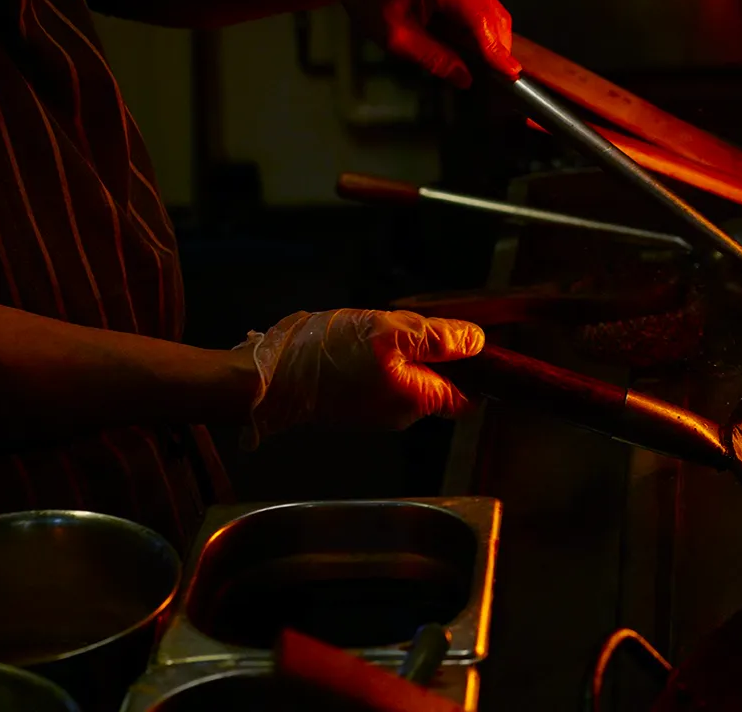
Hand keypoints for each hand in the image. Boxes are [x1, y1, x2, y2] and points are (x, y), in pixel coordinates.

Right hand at [240, 309, 482, 445]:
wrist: (264, 377)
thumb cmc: (326, 354)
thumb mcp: (390, 332)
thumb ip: (438, 339)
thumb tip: (477, 342)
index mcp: (416, 400)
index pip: (466, 395)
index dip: (473, 369)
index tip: (461, 341)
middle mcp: (400, 414)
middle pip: (436, 382)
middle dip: (428, 352)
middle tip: (400, 327)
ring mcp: (375, 412)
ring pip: (407, 377)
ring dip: (398, 353)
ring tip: (369, 334)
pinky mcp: (353, 404)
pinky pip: (380, 379)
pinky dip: (376, 360)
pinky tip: (353, 344)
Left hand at [317, 0, 521, 86]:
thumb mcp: (394, 36)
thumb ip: (433, 58)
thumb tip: (465, 77)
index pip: (481, 20)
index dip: (498, 50)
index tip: (511, 74)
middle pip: (494, 14)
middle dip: (498, 46)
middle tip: (496, 76)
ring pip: (492, 9)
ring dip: (490, 36)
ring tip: (477, 61)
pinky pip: (481, 3)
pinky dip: (480, 25)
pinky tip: (465, 41)